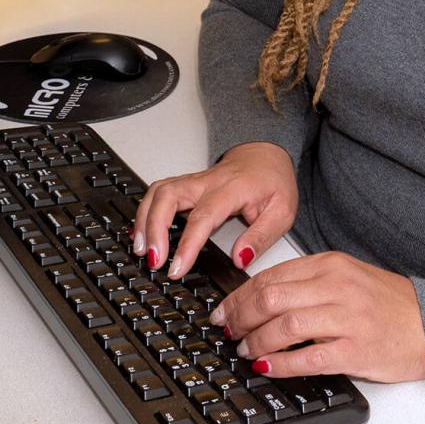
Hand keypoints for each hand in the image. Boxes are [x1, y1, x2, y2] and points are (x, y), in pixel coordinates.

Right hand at [133, 142, 296, 278]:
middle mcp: (207, 182)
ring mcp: (193, 181)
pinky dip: (145, 212)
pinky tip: (141, 234)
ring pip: (159, 192)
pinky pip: (158, 193)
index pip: (203, 217)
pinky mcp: (185, 184)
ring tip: (142, 250)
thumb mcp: (283, 211)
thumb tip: (240, 259)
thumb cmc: (273, 182)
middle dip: (154, 228)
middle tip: (153, 260)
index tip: (177, 268)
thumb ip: (262, 236)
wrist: (266, 155)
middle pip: (169, 195)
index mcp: (232, 189)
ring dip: (144, 220)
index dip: (187, 245)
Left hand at [208, 251, 424, 383]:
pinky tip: (267, 367)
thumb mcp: (346, 277)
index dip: (239, 296)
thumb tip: (261, 297)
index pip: (271, 276)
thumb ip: (308, 282)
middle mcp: (337, 286)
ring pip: (285, 326)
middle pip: (271, 298)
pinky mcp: (357, 350)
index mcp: (330, 264)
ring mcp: (347, 318)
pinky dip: (281, 364)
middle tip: (228, 330)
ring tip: (246, 351)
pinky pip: (308, 358)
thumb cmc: (388, 303)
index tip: (224, 310)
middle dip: (240, 317)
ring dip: (256, 342)